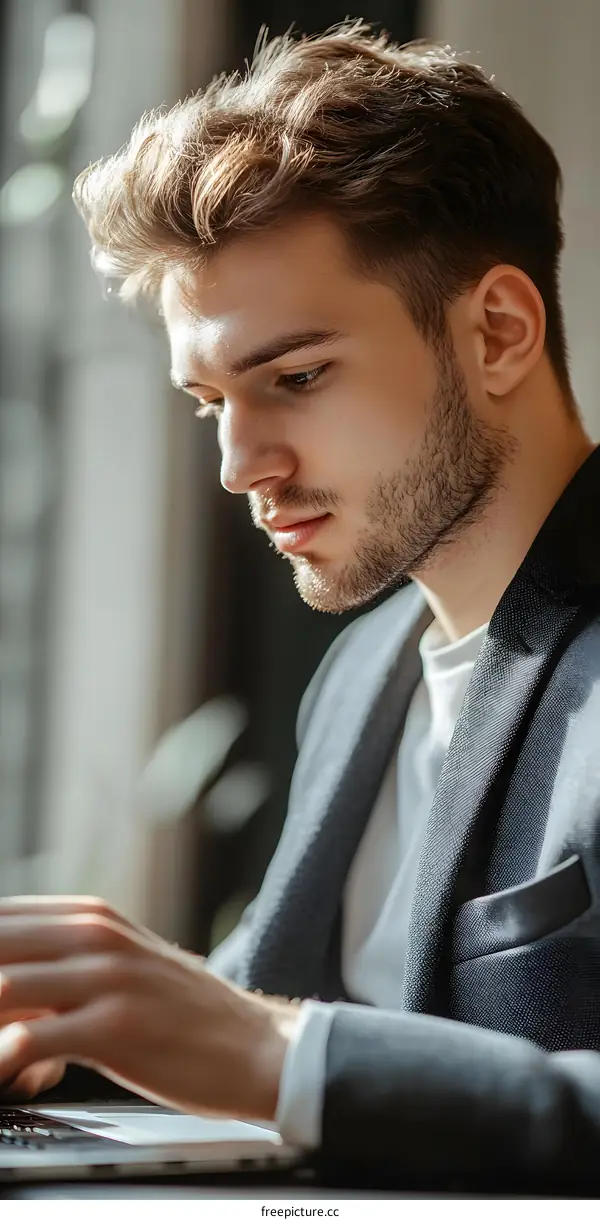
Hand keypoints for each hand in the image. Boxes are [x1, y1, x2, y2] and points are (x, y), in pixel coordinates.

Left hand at [0, 896, 299, 1120]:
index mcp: (91, 915)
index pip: (1, 916)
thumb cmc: (183, 1015)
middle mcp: (95, 935)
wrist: (256, 1046)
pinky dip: (4, 1059)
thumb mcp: (120, 967)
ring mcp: (107, 978)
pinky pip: (29, 1040)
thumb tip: (7, 993)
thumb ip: (61, 969)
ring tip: (2, 1056)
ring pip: (3, 987)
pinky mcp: (115, 1027)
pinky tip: (16, 1078)